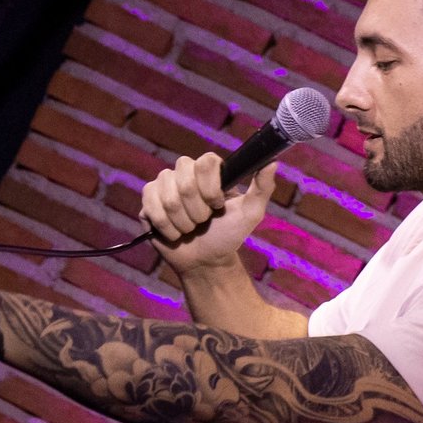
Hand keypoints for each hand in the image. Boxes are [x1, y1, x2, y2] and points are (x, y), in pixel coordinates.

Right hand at [138, 154, 276, 275]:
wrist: (206, 261)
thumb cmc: (228, 235)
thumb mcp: (250, 213)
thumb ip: (262, 187)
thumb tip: (273, 161)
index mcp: (208, 170)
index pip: (205, 162)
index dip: (210, 187)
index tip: (217, 205)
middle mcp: (184, 173)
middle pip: (184, 181)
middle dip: (197, 210)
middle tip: (203, 221)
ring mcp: (164, 185)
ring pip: (168, 197)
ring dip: (183, 222)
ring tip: (190, 228)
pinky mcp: (148, 201)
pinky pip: (151, 207)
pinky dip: (166, 227)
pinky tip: (173, 232)